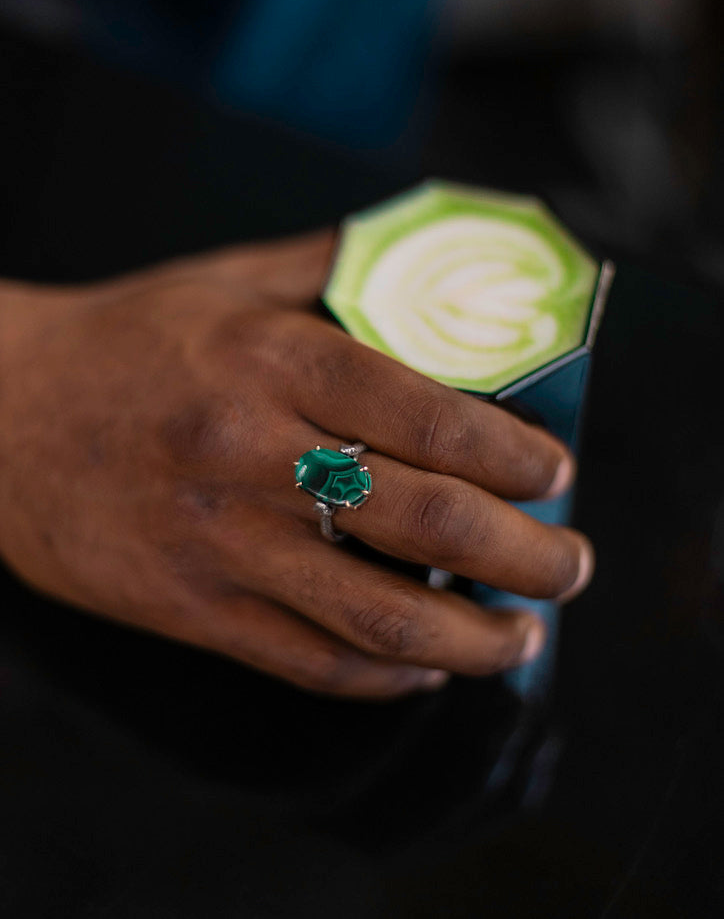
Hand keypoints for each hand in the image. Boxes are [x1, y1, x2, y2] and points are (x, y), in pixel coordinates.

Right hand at [0, 231, 592, 698]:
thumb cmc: (122, 342)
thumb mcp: (223, 281)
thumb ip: (325, 266)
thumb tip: (419, 257)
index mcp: (270, 361)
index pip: (426, 415)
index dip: (512, 453)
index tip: (556, 473)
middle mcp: (254, 455)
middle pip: (428, 521)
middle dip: (526, 557)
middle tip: (570, 565)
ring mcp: (222, 543)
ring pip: (381, 616)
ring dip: (474, 639)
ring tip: (521, 638)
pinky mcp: (192, 609)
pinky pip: (310, 660)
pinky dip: (385, 675)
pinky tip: (423, 664)